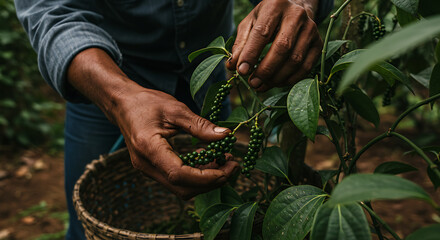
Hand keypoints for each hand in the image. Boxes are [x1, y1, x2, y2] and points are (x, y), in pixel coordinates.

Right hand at [67, 48, 238, 198]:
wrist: (122, 105)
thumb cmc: (146, 103)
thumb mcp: (175, 109)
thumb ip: (200, 125)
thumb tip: (226, 136)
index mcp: (148, 148)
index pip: (178, 174)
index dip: (205, 177)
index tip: (227, 168)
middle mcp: (145, 165)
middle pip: (181, 188)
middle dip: (210, 182)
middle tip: (232, 166)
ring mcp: (147, 169)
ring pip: (180, 188)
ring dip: (204, 181)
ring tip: (225, 162)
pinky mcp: (152, 169)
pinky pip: (176, 180)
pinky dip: (195, 175)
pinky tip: (209, 159)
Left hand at [226, 0, 321, 90]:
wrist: (295, 8)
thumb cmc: (268, 18)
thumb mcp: (250, 23)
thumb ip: (241, 43)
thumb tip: (233, 65)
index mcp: (276, 5)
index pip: (262, 33)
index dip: (251, 54)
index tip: (241, 71)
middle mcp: (297, 15)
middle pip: (282, 48)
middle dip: (265, 69)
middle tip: (253, 83)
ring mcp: (311, 29)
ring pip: (295, 60)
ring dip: (277, 78)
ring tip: (261, 86)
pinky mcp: (319, 43)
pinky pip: (306, 67)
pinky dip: (290, 79)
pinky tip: (277, 83)